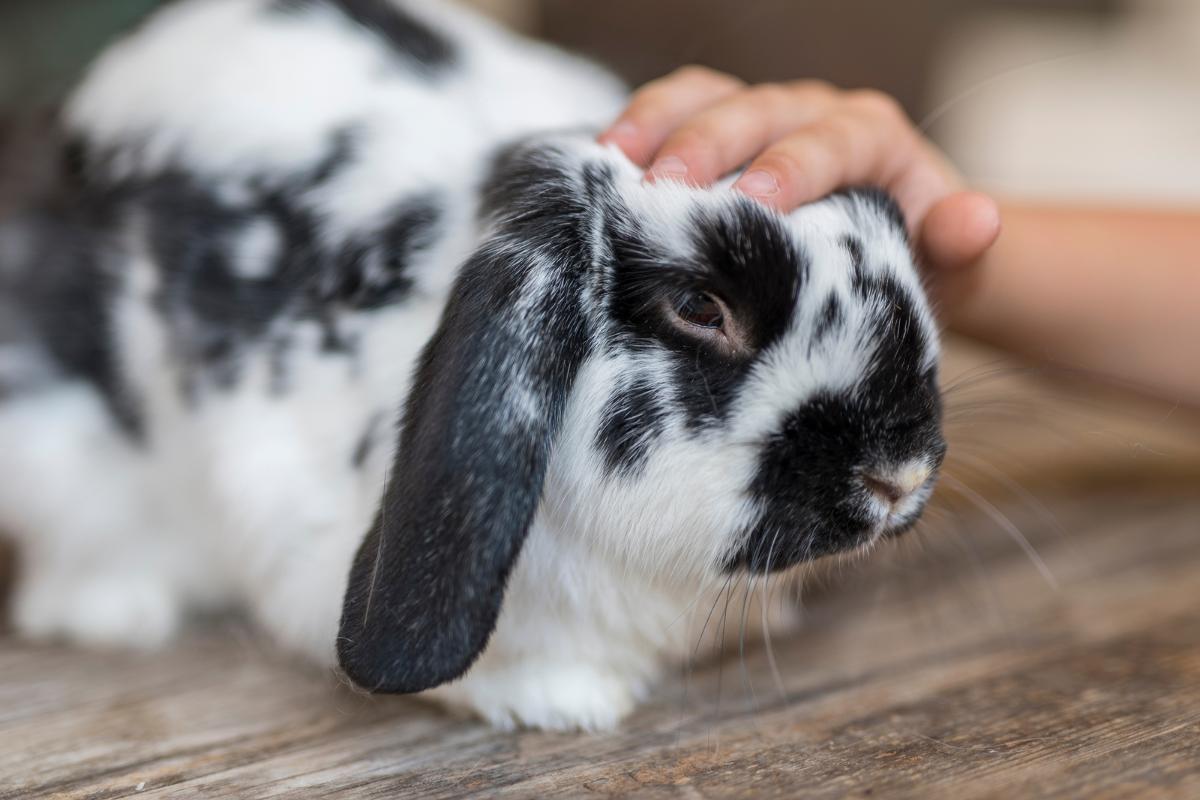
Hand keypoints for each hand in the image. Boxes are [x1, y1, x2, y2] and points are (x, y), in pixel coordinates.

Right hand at [598, 66, 1000, 273]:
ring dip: (654, 123)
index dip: (791, 166)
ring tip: (610, 164)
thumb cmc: (909, 253)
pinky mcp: (715, 133)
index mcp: (870, 136)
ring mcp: (758, 118)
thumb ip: (958, 240)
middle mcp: (811, 113)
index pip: (830, 139)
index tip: (753, 203)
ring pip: (704, 96)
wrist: (889, 240)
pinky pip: (673, 111)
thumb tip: (977, 221)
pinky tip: (597, 168)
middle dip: (707, 145)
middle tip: (662, 190)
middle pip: (756, 110)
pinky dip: (635, 130)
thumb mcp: (945, 256)